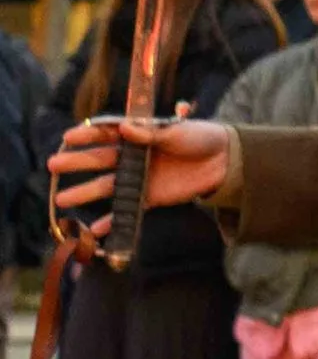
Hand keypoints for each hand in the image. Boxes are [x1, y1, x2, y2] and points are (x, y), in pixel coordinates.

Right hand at [47, 115, 233, 218]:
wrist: (224, 160)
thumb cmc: (200, 138)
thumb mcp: (178, 131)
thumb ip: (152, 133)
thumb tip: (125, 128)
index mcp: (140, 135)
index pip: (108, 133)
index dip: (88, 135)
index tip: (67, 138)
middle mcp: (134, 156)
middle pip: (100, 160)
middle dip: (77, 163)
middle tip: (52, 166)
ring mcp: (139, 177)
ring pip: (107, 186)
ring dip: (85, 193)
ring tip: (61, 200)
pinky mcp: (149, 197)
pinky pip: (126, 210)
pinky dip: (111, 221)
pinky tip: (93, 230)